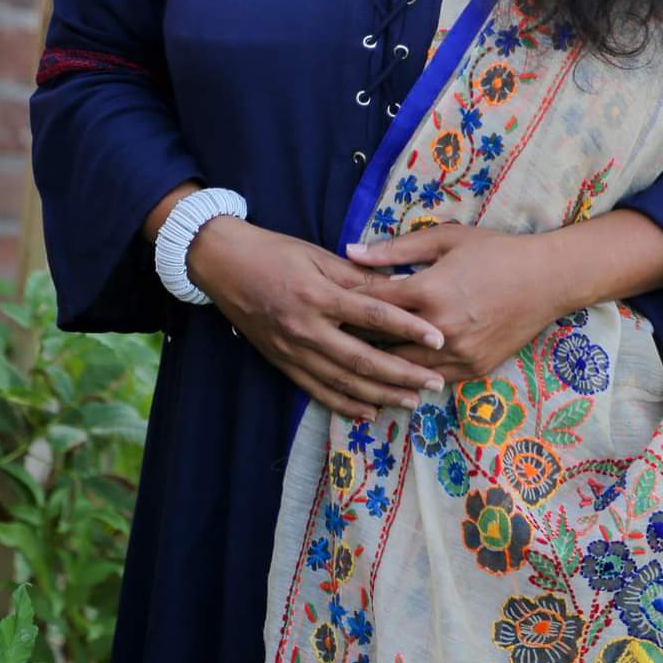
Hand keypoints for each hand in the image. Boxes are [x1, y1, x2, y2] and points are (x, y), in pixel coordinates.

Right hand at [188, 218, 447, 420]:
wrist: (223, 265)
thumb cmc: (275, 252)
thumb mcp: (317, 254)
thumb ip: (357, 276)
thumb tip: (401, 286)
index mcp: (317, 294)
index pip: (372, 316)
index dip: (408, 328)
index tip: (438, 337)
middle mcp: (305, 328)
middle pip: (362, 358)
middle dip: (402, 373)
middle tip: (435, 382)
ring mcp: (291, 350)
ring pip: (342, 381)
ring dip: (380, 394)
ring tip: (412, 401)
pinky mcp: (281, 363)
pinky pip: (317, 390)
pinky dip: (345, 404)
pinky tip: (370, 411)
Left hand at [346, 224, 561, 381]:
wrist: (548, 279)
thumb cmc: (495, 251)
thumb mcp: (446, 238)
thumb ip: (395, 249)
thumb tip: (351, 251)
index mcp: (429, 290)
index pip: (372, 304)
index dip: (345, 303)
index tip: (326, 302)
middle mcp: (440, 328)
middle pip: (381, 343)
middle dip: (356, 339)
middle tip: (331, 336)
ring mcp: (458, 353)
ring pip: (404, 368)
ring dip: (381, 362)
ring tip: (356, 357)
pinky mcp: (474, 369)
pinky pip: (432, 378)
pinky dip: (413, 373)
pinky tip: (396, 370)